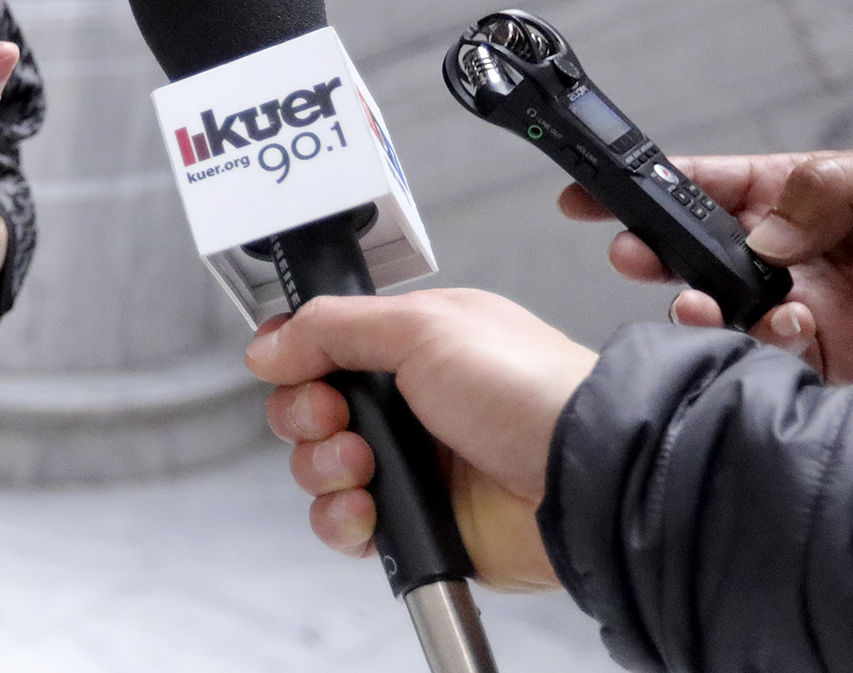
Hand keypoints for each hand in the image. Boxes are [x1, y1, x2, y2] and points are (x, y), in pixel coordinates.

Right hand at [249, 289, 597, 592]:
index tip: (295, 367)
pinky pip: (347, 525)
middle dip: (306, 415)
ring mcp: (413, 465)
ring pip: (320, 468)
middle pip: (310, 408)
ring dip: (323, 467)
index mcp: (414, 346)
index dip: (297, 359)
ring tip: (362, 467)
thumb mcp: (423, 328)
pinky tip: (367, 509)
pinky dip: (342, 520)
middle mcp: (409, 404)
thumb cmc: (529, 391)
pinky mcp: (418, 523)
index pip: (324, 347)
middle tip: (337, 416)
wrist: (583, 479)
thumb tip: (270, 342)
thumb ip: (334, 327)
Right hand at [558, 136, 852, 380]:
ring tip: (707, 307)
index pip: (708, 188)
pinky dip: (768, 349)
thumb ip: (825, 188)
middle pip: (701, 257)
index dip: (648, 188)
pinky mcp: (840, 367)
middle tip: (633, 254)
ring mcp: (812, 312)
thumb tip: (763, 227)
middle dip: (655, 254)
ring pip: (729, 316)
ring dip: (705, 311)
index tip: (595, 194)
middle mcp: (793, 258)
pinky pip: (781, 364)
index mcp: (798, 200)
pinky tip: (786, 328)